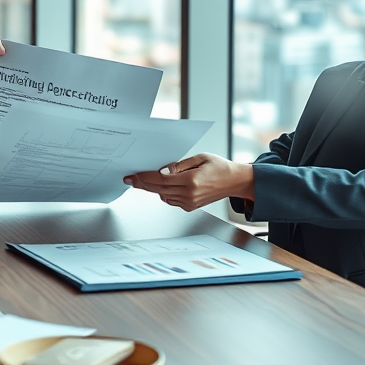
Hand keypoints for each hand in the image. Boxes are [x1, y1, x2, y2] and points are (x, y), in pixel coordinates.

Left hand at [123, 153, 254, 211]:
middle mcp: (189, 194)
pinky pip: (170, 200)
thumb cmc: (219, 167)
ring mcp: (189, 202)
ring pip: (162, 196)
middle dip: (142, 184)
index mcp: (191, 180)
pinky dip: (163, 193)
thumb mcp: (200, 158)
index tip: (134, 175)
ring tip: (143, 180)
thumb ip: (179, 164)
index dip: (145, 178)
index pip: (161, 180)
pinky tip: (161, 186)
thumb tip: (163, 169)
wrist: (234, 181)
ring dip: (152, 188)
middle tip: (130, 179)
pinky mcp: (190, 207)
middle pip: (158, 189)